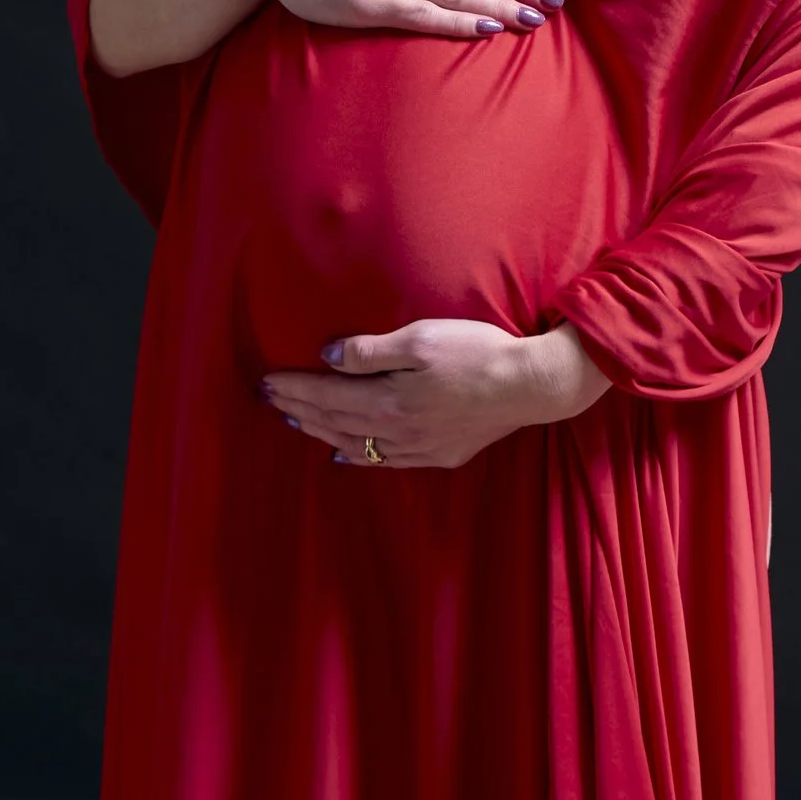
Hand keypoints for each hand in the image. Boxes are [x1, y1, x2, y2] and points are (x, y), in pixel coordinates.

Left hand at [262, 320, 611, 470]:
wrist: (532, 384)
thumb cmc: (478, 352)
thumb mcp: (420, 338)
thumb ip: (370, 351)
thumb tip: (328, 357)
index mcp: (389, 401)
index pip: (328, 395)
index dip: (296, 388)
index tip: (268, 380)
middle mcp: (397, 432)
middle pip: (336, 422)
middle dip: (301, 409)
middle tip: (271, 398)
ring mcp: (419, 448)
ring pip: (356, 445)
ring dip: (322, 432)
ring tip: (297, 421)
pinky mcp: (441, 454)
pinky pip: (386, 461)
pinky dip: (357, 456)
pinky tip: (343, 454)